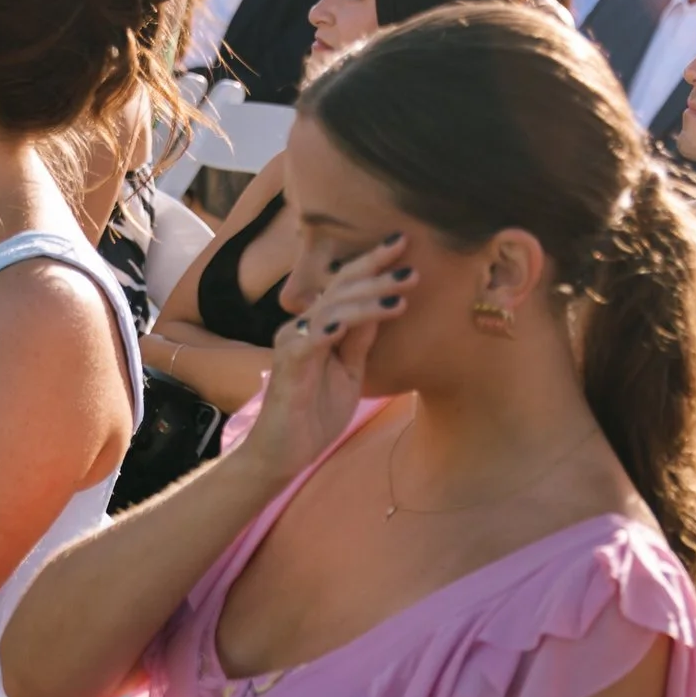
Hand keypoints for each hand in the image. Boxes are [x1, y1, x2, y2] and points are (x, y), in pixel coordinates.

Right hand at [245, 233, 409, 481]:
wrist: (283, 452)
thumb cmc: (315, 413)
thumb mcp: (350, 372)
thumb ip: (360, 340)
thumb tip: (382, 305)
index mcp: (319, 325)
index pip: (347, 285)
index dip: (373, 264)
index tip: (403, 244)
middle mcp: (303, 326)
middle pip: (341, 288)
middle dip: (377, 273)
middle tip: (411, 265)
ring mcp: (293, 344)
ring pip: (331, 309)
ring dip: (367, 300)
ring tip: (400, 294)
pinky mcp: (287, 367)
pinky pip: (308, 341)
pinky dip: (329, 329)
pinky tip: (349, 323)